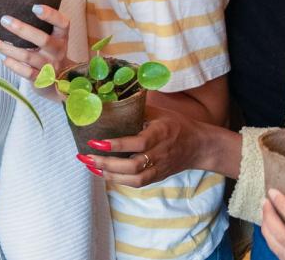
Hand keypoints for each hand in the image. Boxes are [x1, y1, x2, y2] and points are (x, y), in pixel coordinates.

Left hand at [0, 4, 69, 80]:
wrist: (60, 80)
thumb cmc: (49, 52)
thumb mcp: (52, 38)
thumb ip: (40, 26)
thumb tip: (12, 8)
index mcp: (61, 37)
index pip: (62, 23)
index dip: (50, 14)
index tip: (34, 7)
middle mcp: (57, 51)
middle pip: (42, 39)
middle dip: (22, 29)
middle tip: (4, 20)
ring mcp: (49, 66)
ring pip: (27, 56)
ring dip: (6, 48)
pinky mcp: (41, 79)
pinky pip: (25, 72)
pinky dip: (12, 64)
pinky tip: (2, 57)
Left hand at [76, 105, 205, 184]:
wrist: (199, 146)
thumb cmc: (176, 124)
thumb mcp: (159, 112)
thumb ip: (136, 109)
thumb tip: (108, 101)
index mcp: (160, 133)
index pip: (138, 143)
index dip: (116, 145)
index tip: (96, 141)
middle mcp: (160, 153)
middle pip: (133, 166)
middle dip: (107, 163)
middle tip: (86, 156)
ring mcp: (159, 168)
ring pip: (134, 179)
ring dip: (109, 174)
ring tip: (89, 165)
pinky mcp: (157, 177)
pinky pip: (136, 183)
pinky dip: (117, 180)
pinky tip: (101, 172)